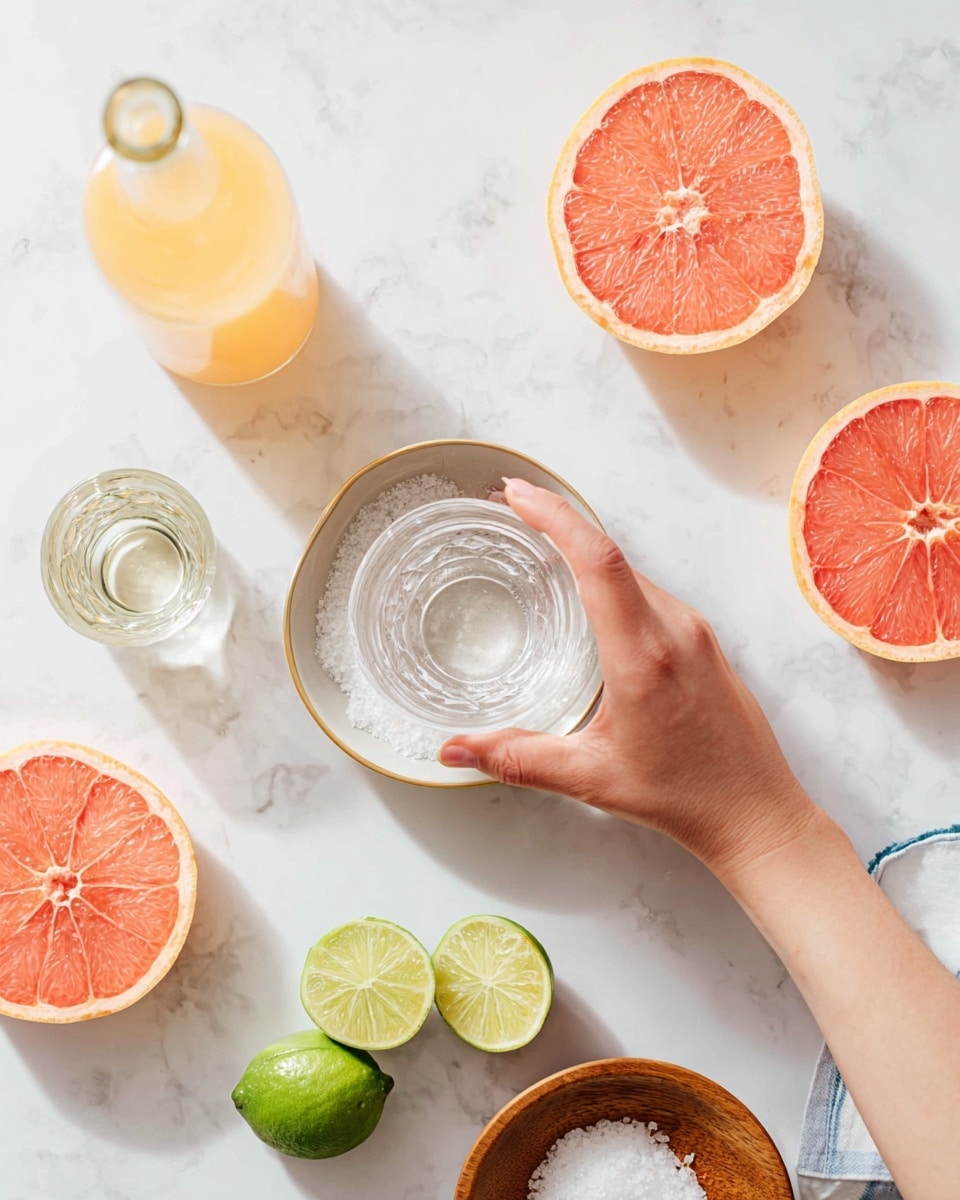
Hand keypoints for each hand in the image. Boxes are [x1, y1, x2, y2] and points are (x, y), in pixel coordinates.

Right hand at [438, 479, 818, 880]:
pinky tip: (590, 593)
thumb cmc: (685, 796)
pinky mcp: (705, 640)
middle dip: (560, 522)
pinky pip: (651, 592)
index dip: (555, 517)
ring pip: (632, 571)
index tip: (517, 495)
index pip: (597, 560)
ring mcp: (696, 631)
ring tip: (540, 541)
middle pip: (611, 554)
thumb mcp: (590, 777)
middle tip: (513, 508)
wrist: (756, 812)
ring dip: (586, 550)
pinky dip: (612, 577)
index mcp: (644, 656)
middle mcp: (676, 630)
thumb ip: (517, 758)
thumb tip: (455, 750)